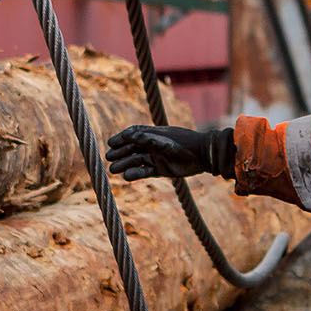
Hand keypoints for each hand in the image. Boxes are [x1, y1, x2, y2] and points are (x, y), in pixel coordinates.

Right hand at [106, 123, 232, 181]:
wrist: (202, 154)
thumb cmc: (184, 142)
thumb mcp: (164, 139)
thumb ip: (146, 138)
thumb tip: (126, 135)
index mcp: (153, 133)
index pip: (133, 135)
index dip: (121, 138)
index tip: (110, 143)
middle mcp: (153, 145)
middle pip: (132, 149)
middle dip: (120, 153)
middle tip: (108, 158)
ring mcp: (157, 158)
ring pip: (137, 161)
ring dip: (125, 164)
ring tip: (113, 170)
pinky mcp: (162, 169)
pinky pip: (145, 172)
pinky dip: (136, 174)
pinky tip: (126, 176)